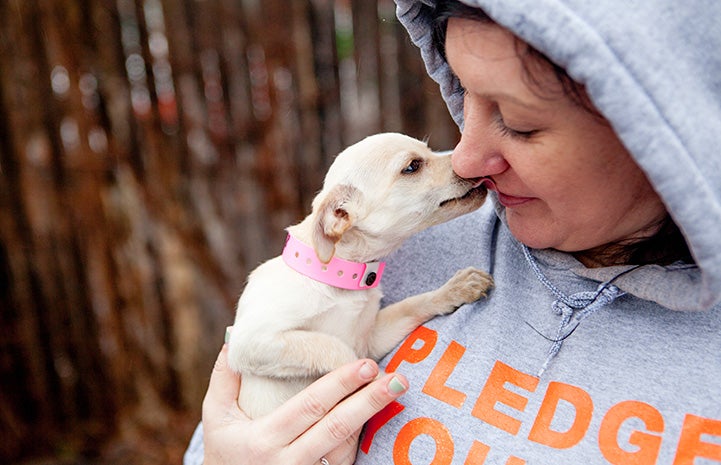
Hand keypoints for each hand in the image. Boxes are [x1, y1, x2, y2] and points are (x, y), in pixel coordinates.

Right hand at [202, 344, 408, 464]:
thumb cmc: (224, 451)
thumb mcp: (216, 417)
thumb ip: (225, 377)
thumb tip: (236, 334)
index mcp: (265, 438)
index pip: (310, 406)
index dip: (340, 384)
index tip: (366, 363)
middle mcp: (287, 462)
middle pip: (336, 428)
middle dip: (369, 401)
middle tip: (397, 378)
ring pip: (345, 449)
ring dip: (370, 421)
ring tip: (394, 392)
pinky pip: (342, 464)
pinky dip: (358, 441)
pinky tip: (372, 417)